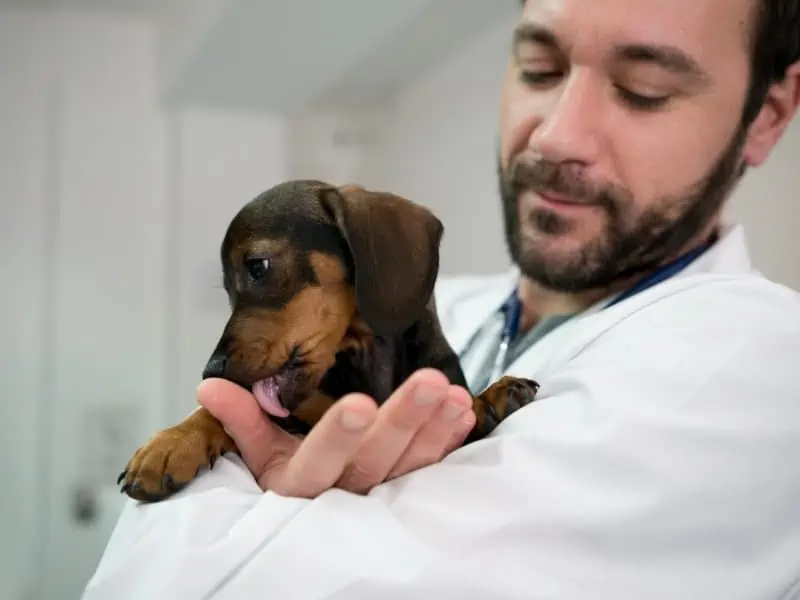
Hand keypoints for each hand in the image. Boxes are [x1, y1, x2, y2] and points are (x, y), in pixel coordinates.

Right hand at [196, 369, 475, 497]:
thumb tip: (209, 385)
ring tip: (452, 393)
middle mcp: (345, 493)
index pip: (319, 461)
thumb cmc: (289, 473)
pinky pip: (434, 469)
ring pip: (410, 466)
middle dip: (403, 420)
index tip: (359, 403)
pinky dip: (450, 441)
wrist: (319, 514)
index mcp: (301, 482)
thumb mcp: (259, 454)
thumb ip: (242, 419)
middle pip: (375, 461)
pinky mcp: (411, 491)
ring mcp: (382, 495)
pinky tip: (464, 411)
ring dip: (434, 428)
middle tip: (429, 383)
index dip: (338, 436)